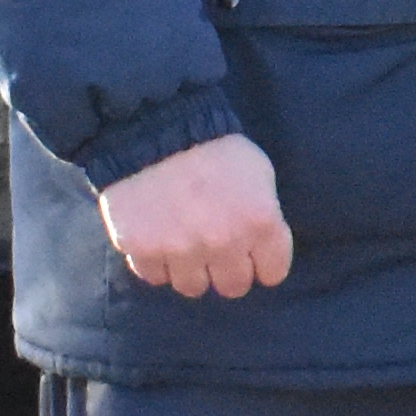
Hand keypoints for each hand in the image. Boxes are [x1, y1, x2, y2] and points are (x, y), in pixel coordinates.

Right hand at [97, 131, 290, 298]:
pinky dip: (157, 262)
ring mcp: (181, 251)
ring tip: (184, 242)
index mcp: (260, 223)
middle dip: (227, 269)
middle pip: (233, 287)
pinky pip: (155, 276)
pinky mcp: (143, 251)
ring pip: (193, 287)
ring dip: (191, 269)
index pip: (272, 273)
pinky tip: (157, 237)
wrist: (154, 128)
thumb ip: (264, 215)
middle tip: (215, 249)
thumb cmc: (214, 147)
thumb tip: (260, 247)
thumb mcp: (258, 172)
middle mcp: (224, 244)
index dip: (262, 262)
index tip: (252, 253)